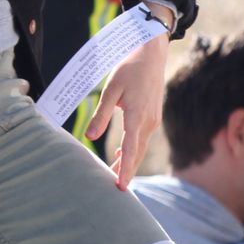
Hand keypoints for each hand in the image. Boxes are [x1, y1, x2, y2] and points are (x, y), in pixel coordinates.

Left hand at [85, 30, 168, 189]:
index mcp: (138, 116)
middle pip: (136, 153)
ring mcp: (153, 120)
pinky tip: (121, 154)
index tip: (120, 186)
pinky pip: (142, 138)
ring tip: (114, 175)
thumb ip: (101, 114)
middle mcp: (148, 122)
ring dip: (128, 161)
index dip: (125, 169)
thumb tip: (90, 137)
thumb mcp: (111, 89)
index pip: (130, 149)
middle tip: (114, 188)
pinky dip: (133, 149)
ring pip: (140, 147)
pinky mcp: (152, 116)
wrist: (152, 55)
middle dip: (126, 170)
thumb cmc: (129, 69)